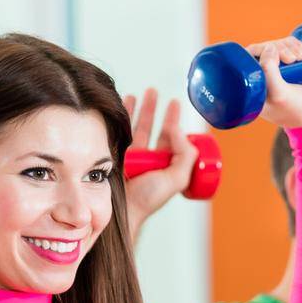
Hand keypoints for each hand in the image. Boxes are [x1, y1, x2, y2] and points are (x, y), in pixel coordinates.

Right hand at [122, 88, 196, 227]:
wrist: (121, 209)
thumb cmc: (147, 200)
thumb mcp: (176, 179)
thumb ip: (185, 156)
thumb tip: (180, 131)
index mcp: (164, 166)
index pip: (171, 140)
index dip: (173, 122)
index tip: (174, 104)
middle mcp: (148, 160)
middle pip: (154, 129)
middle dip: (156, 110)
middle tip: (156, 92)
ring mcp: (132, 156)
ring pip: (137, 127)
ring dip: (140, 109)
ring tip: (143, 93)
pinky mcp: (116, 153)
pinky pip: (120, 130)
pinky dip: (123, 116)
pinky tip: (125, 102)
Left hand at [248, 36, 301, 127]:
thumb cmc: (298, 111)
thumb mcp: (280, 93)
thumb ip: (269, 71)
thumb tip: (268, 48)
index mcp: (253, 88)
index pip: (249, 58)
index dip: (262, 49)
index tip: (279, 55)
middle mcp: (262, 80)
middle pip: (263, 50)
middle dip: (281, 48)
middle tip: (295, 58)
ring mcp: (276, 75)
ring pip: (276, 48)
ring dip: (290, 46)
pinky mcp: (289, 71)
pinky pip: (287, 50)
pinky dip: (295, 46)